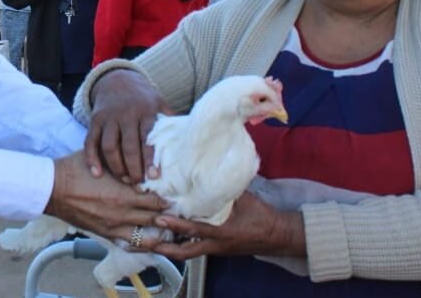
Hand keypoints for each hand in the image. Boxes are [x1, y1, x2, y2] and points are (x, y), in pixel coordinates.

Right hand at [46, 152, 168, 241]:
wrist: (52, 188)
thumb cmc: (75, 169)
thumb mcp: (103, 159)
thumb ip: (125, 162)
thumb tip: (143, 160)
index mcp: (124, 191)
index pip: (157, 198)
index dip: (170, 197)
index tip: (179, 195)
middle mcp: (122, 211)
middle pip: (156, 217)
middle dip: (170, 216)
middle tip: (182, 212)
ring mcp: (114, 225)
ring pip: (147, 235)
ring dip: (160, 231)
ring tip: (171, 227)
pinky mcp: (105, 233)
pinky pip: (130, 243)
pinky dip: (143, 243)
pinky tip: (151, 240)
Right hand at [84, 69, 170, 183]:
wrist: (118, 80)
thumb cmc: (144, 99)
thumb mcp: (160, 104)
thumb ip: (170, 122)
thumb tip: (191, 141)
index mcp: (145, 111)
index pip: (148, 138)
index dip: (150, 158)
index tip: (154, 177)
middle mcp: (125, 114)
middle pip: (128, 145)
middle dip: (133, 167)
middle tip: (138, 184)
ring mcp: (108, 117)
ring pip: (109, 146)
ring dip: (116, 166)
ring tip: (124, 180)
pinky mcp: (95, 121)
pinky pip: (90, 142)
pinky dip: (92, 159)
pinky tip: (97, 174)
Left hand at [151, 192, 305, 259]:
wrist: (277, 235)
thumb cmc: (261, 215)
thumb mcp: (244, 198)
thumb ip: (223, 188)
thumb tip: (207, 168)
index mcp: (222, 231)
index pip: (194, 228)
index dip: (176, 223)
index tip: (160, 216)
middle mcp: (215, 244)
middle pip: (183, 251)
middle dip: (162, 247)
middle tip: (143, 241)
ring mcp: (215, 249)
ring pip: (186, 252)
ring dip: (168, 248)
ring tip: (147, 243)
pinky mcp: (216, 250)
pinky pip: (194, 249)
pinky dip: (180, 244)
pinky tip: (167, 239)